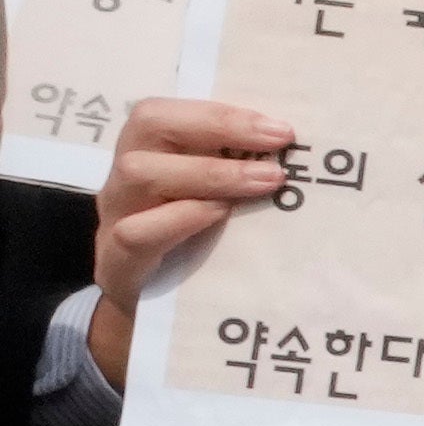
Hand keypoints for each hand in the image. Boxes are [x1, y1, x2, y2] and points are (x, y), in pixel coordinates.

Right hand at [83, 95, 301, 391]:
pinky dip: (178, 219)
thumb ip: (243, 172)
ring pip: (139, 173)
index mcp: (149, 153)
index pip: (165, 111)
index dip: (219, 112)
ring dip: (208, 173)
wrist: (152, 314)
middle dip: (217, 128)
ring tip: (265, 182)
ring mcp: (116, 217)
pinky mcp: (116, 263)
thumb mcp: (217, 203)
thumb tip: (305, 153)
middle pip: (147, 125)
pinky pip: (134, 233)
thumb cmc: (194, 245)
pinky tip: (218, 215)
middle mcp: (127, 177)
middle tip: (279, 144)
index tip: (281, 129)